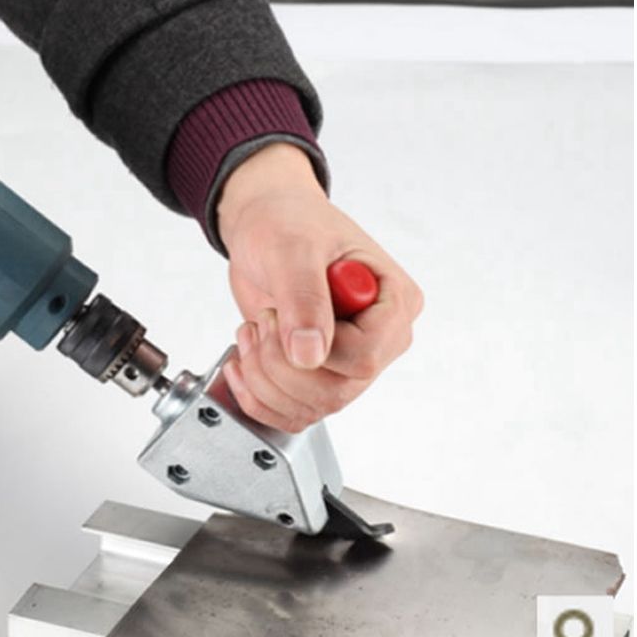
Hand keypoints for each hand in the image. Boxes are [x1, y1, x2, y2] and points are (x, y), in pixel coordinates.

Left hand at [217, 143, 422, 431]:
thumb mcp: (292, 248)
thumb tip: (310, 354)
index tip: (282, 313)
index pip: (365, 358)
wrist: (265, 226)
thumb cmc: (288, 222)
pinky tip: (242, 359)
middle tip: (264, 318)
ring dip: (264, 376)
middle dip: (280, 363)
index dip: (316, 348)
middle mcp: (380, 340)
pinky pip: (291, 414)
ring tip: (254, 329)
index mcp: (394, 303)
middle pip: (336, 392)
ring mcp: (348, 363)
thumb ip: (303, 297)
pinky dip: (255, 394)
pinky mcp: (318, 376)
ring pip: (311, 408)